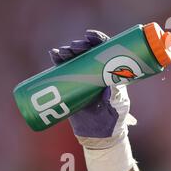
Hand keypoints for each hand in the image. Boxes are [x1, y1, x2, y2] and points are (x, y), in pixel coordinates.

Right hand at [49, 30, 135, 148]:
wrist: (98, 133)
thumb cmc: (112, 118)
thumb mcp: (117, 107)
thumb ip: (115, 97)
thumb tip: (109, 87)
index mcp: (110, 71)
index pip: (105, 50)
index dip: (98, 39)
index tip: (91, 36)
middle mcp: (96, 71)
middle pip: (88, 52)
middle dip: (80, 45)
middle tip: (75, 47)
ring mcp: (82, 77)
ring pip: (74, 59)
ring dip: (67, 52)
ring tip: (63, 52)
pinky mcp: (69, 85)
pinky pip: (62, 70)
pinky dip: (57, 61)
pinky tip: (53, 54)